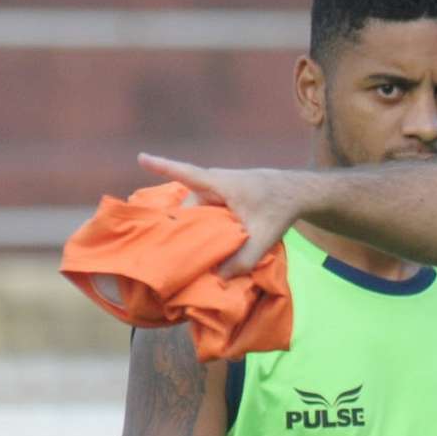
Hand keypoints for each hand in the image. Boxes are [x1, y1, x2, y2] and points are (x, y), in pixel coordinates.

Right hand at [137, 154, 308, 277]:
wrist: (295, 193)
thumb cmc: (278, 209)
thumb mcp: (263, 239)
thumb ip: (242, 260)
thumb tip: (218, 278)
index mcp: (220, 184)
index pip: (187, 173)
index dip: (163, 166)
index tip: (141, 157)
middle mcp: (215, 182)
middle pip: (190, 205)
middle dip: (184, 226)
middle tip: (178, 250)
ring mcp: (219, 186)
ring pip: (199, 209)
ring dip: (199, 227)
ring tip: (197, 249)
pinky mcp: (223, 194)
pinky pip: (207, 210)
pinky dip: (207, 224)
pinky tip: (211, 241)